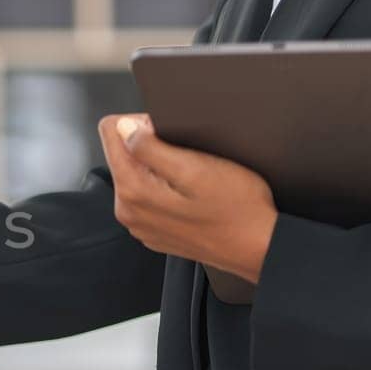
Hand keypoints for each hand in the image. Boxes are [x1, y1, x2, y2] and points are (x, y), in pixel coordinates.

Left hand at [99, 113, 277, 281]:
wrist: (258, 247)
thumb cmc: (237, 209)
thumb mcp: (195, 167)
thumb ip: (151, 146)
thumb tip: (123, 128)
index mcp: (133, 191)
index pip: (111, 132)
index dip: (140, 122)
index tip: (165, 131)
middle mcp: (129, 211)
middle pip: (123, 154)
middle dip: (150, 146)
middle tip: (188, 157)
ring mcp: (141, 224)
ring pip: (137, 174)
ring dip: (160, 167)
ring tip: (193, 177)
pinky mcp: (155, 230)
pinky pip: (150, 196)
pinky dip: (167, 188)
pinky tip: (192, 195)